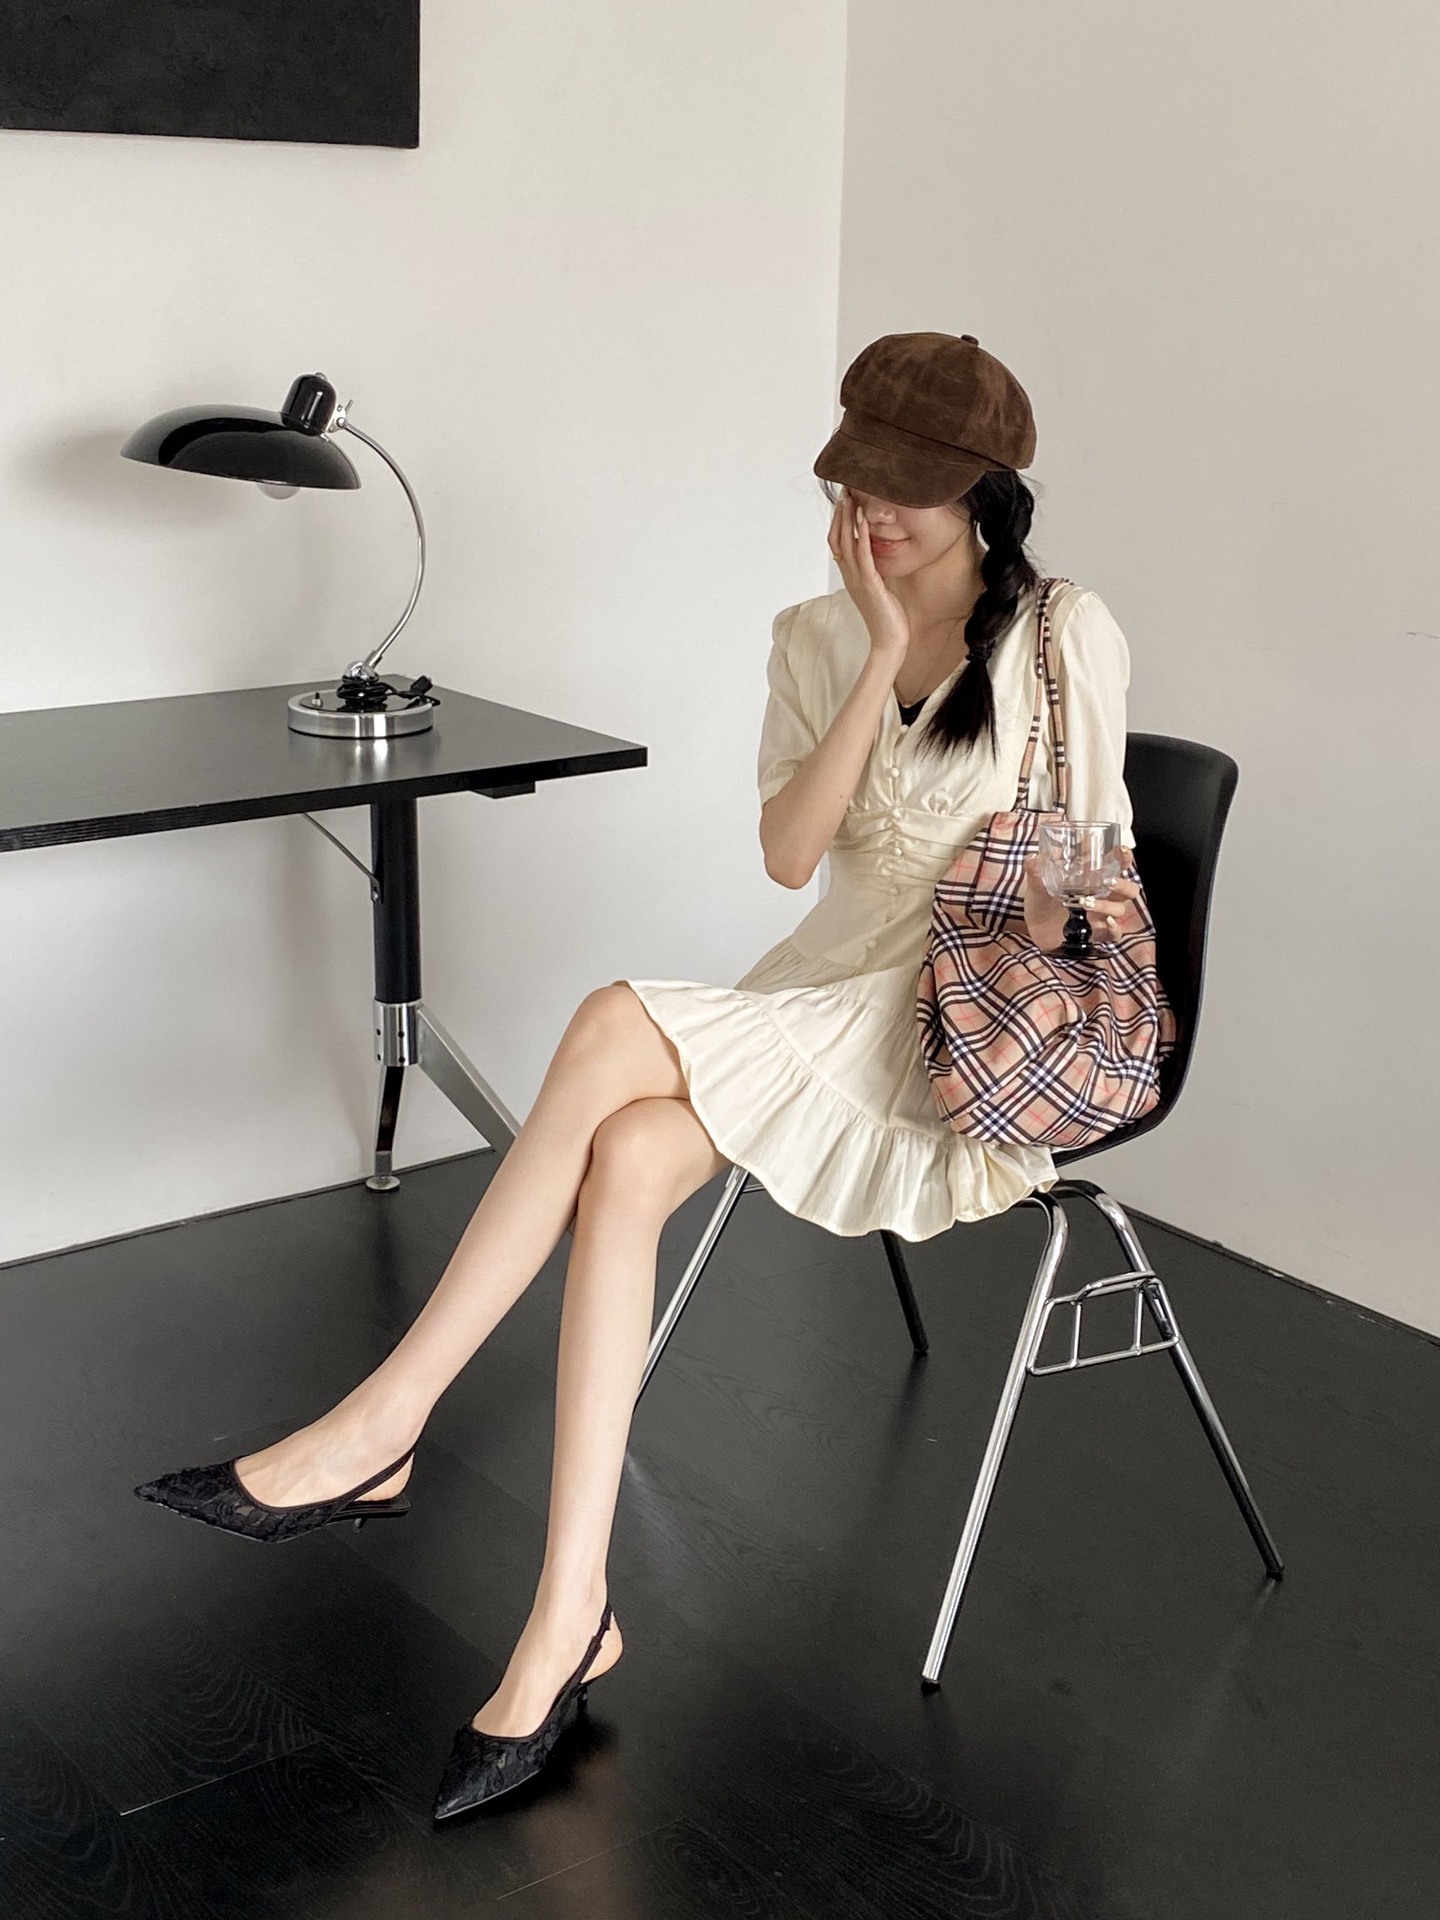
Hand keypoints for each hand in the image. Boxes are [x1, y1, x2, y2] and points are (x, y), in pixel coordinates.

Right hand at [827, 490, 909, 662]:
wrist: (889, 641)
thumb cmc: (887, 618)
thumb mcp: (879, 589)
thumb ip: (874, 573)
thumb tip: (878, 559)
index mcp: (850, 576)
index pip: (838, 544)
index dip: (838, 523)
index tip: (843, 503)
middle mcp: (849, 575)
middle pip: (837, 539)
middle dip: (840, 514)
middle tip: (843, 492)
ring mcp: (857, 579)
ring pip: (847, 542)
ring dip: (847, 518)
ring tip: (850, 497)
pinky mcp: (870, 582)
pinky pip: (863, 553)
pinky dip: (862, 533)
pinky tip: (863, 517)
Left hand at [1021, 849, 1145, 952]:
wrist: (1034, 926)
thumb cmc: (1043, 900)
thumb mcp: (1037, 883)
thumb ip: (1035, 870)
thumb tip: (1033, 857)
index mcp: (1094, 878)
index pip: (1117, 864)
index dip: (1123, 857)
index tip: (1120, 850)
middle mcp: (1103, 895)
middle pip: (1129, 890)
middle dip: (1123, 885)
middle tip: (1107, 881)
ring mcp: (1101, 915)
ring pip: (1120, 910)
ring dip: (1106, 906)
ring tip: (1086, 902)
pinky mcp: (1097, 933)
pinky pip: (1115, 933)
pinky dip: (1113, 929)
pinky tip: (1105, 923)